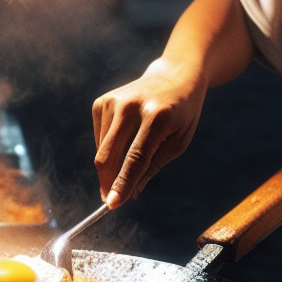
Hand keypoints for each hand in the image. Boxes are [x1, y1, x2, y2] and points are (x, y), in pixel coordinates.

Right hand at [92, 57, 206, 207]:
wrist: (175, 77)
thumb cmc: (181, 115)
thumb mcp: (178, 143)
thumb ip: (152, 167)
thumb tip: (128, 194)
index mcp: (157, 117)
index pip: (135, 158)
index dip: (122, 183)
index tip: (112, 204)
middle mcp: (131, 106)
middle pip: (109, 155)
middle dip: (108, 182)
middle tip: (112, 200)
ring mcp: (113, 101)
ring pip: (102, 150)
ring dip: (112, 166)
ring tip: (133, 156)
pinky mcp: (102, 101)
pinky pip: (99, 138)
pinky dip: (109, 148)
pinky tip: (127, 138)